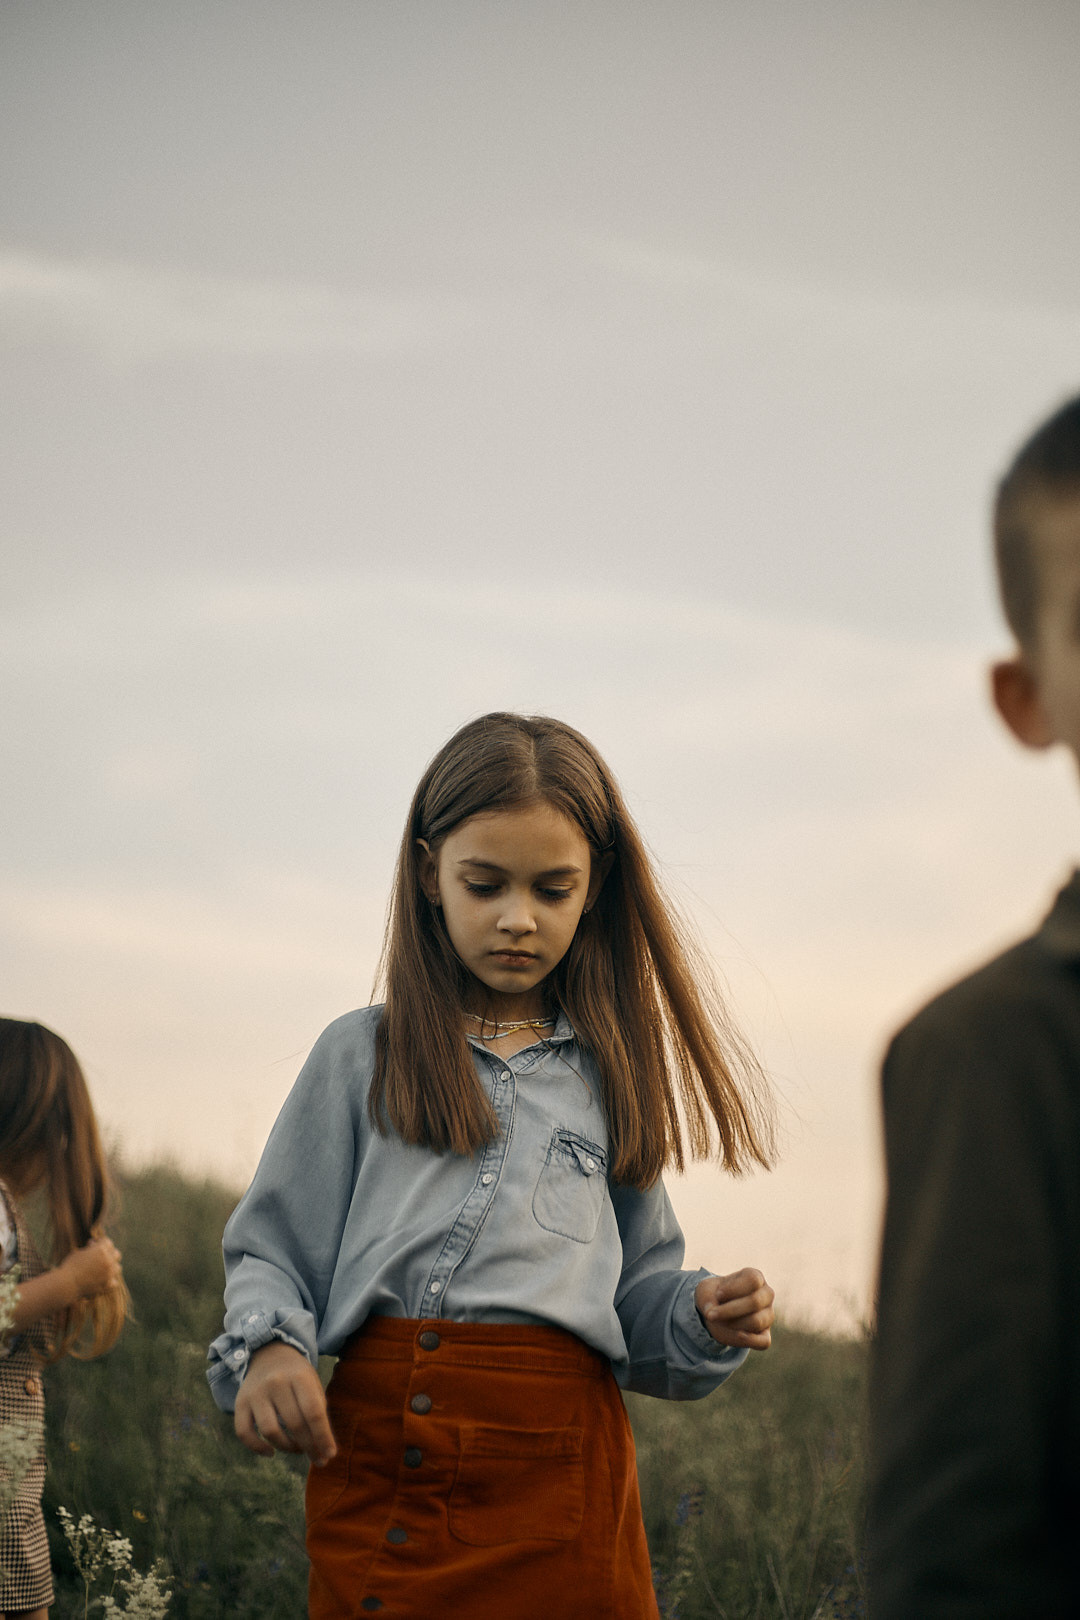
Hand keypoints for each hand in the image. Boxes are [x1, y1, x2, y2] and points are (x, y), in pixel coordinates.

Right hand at [60, 1237, 122, 1300]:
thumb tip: (93, 1244)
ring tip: (103, 1269)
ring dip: (112, 1267)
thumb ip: (90, 1249)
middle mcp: (108, 1260)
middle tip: (99, 1257)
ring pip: (118, 1268)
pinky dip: (110, 1281)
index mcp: (101, 1249)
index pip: (107, 1242)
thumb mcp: (79, 1252)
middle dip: (109, 1254)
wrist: (66, 1284)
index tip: (92, 1245)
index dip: (99, 1243)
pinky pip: (115, 1282)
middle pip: (116, 1254)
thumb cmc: (70, 1266)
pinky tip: (104, 1281)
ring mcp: (109, 1273)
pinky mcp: (107, 1285)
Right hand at [234, 1341, 336, 1466]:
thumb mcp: (313, 1384)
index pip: (313, 1411)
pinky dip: (256, 1447)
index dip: (323, 1436)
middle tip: (318, 1459)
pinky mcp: (240, 1402)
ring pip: (270, 1431)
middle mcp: (276, 1382)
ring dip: (287, 1447)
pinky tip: (271, 1452)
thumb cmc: (297, 1376)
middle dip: (309, 1446)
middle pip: (294, 1423)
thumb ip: (318, 1413)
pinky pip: (244, 1432)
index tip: (330, 1454)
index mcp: (299, 1376)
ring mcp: (256, 1392)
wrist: (269, 1353)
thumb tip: (324, 1450)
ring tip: (298, 1449)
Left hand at [695, 1268, 773, 1350]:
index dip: (734, 1288)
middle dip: (729, 1310)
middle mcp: (766, 1295)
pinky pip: (764, 1341)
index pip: (753, 1280)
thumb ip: (707, 1300)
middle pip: (755, 1301)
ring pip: (757, 1321)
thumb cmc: (715, 1295)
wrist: (717, 1310)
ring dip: (734, 1324)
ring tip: (719, 1322)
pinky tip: (737, 1334)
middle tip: (710, 1314)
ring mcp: (768, 1315)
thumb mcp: (706, 1291)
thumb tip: (710, 1314)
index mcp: (755, 1277)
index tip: (718, 1294)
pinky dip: (750, 1340)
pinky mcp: (765, 1334)